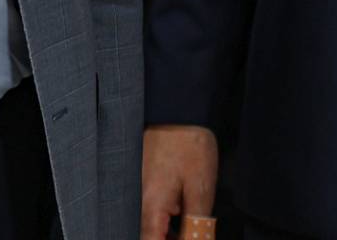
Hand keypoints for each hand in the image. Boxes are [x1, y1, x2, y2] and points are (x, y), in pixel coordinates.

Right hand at [140, 124, 218, 239]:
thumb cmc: (190, 145)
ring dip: (164, 233)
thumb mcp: (201, 188)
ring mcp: (136, 191)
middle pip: (147, 237)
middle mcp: (136, 202)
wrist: (177, 109)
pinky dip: (161, 220)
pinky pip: (147, 211)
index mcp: (150, 207)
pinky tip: (179, 216)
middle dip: (168, 239)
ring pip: (147, 225)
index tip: (189, 239)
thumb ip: (196, 223)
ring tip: (189, 229)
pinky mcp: (140, 182)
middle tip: (192, 234)